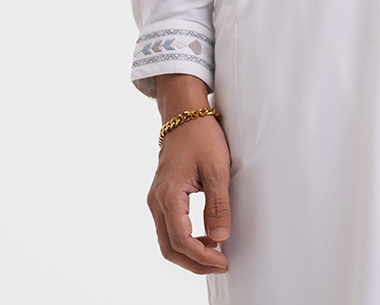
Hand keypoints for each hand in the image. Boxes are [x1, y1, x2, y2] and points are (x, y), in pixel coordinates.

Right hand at [147, 112, 231, 273]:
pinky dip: (185, 240)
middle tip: (220, 265)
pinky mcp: (162, 196)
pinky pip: (168, 227)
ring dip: (189, 253)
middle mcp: (156, 201)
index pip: (180, 241)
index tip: (222, 261)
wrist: (185, 114)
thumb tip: (220, 238)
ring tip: (215, 253)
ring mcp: (156, 199)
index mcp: (168, 196)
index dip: (201, 257)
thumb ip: (218, 204)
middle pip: (169, 247)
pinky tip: (205, 237)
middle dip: (194, 262)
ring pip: (167, 240)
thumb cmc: (201, 136)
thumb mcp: (216, 168)